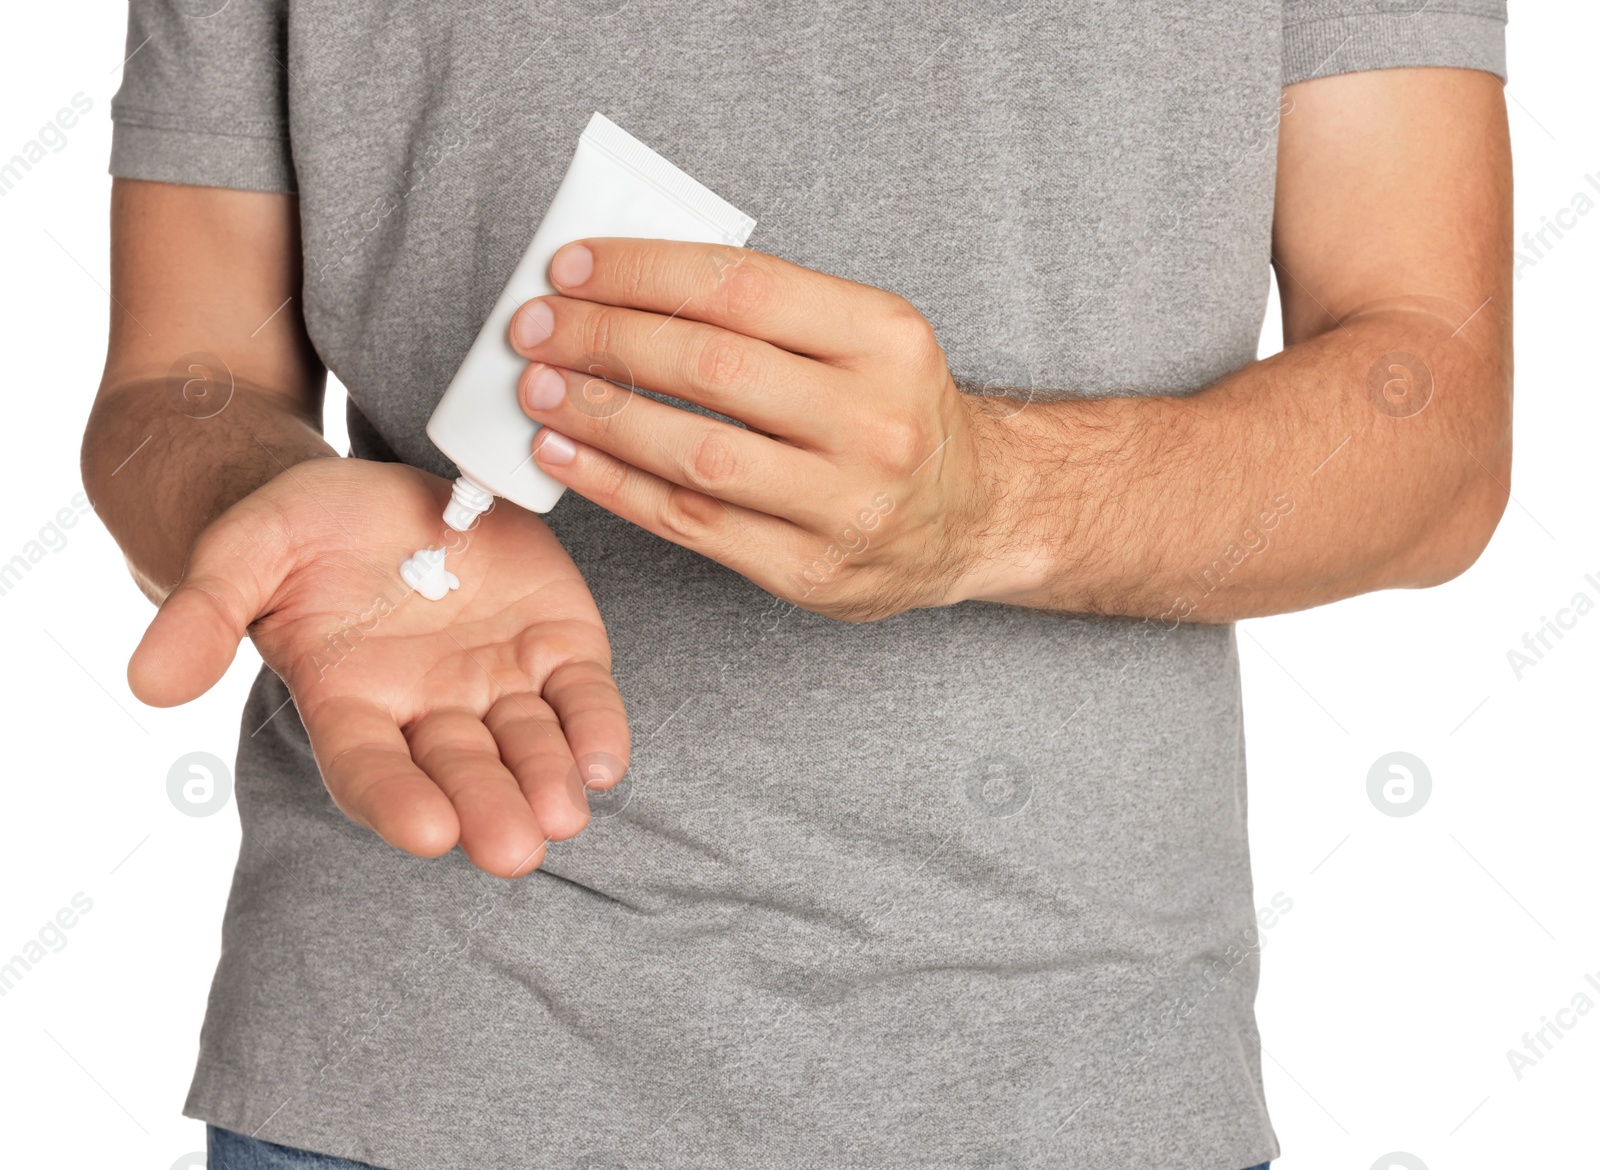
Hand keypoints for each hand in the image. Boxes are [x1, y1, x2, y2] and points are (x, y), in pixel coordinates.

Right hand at [128, 457, 627, 877]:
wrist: (378, 493)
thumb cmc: (301, 528)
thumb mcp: (244, 551)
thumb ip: (204, 613)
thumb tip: (148, 683)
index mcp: (350, 701)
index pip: (369, 768)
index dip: (395, 800)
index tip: (427, 833)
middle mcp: (428, 708)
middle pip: (459, 771)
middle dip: (487, 809)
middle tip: (512, 849)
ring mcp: (496, 680)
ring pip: (527, 743)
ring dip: (548, 780)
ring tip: (566, 812)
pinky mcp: (554, 644)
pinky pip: (580, 693)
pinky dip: (596, 725)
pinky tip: (608, 759)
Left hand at [509, 240, 1019, 620]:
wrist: (974, 516)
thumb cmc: (897, 414)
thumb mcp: (865, 337)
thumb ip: (768, 312)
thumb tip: (624, 290)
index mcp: (886, 339)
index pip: (741, 287)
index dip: (641, 274)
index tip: (571, 269)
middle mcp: (874, 422)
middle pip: (710, 368)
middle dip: (603, 339)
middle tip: (536, 328)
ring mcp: (845, 505)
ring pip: (694, 454)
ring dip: (598, 415)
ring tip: (538, 388)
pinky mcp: (809, 571)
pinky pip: (690, 523)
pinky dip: (613, 485)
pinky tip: (565, 455)